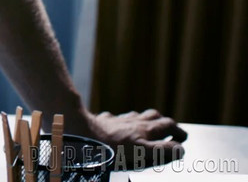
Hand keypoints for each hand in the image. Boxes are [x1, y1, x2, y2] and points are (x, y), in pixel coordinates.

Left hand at [69, 108, 186, 169]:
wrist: (83, 134)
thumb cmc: (111, 146)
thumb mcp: (142, 151)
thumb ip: (162, 150)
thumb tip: (179, 149)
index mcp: (145, 129)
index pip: (168, 125)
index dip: (178, 132)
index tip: (182, 138)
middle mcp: (133, 122)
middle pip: (153, 116)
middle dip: (163, 122)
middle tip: (169, 130)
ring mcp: (118, 120)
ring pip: (135, 115)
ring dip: (144, 119)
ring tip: (147, 126)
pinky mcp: (103, 121)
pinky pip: (114, 118)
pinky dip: (121, 122)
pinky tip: (117, 125)